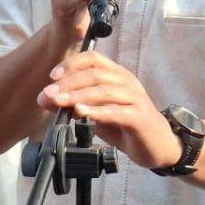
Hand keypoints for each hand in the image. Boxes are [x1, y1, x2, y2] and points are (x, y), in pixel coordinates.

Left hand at [36, 50, 181, 170]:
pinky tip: (84, 114)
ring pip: (105, 91)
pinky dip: (99, 112)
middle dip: (69, 83)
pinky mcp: (141, 117)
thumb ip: (75, 104)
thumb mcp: (97, 113)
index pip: (93, 58)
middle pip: (96, 74)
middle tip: (49, 95)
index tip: (52, 76)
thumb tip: (45, 99)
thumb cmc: (127, 125)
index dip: (72, 64)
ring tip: (62, 103)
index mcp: (116, 75)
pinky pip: (119, 111)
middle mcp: (126, 81)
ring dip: (80, 96)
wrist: (159, 146)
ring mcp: (135, 98)